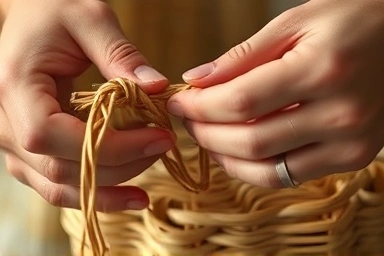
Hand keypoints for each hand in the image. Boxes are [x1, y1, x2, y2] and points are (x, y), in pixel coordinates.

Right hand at [0, 0, 173, 211]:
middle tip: (161, 150)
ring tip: (144, 195)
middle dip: (118, 168)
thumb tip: (156, 88)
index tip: (157, 138)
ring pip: (55, 186)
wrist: (31, 17)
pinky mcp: (30, 150)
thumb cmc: (54, 11)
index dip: (109, 147)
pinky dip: (91, 192)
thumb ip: (121, 55)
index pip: (52, 135)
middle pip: (59, 168)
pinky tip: (123, 194)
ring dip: (105, 192)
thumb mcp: (90, 19)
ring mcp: (14, 142)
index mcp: (15, 88)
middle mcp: (5, 122)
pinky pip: (56, 183)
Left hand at [167, 0, 383, 187]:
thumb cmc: (351, 20)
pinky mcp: (351, 158)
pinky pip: (288, 177)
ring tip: (207, 137)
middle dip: (206, 133)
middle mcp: (341, 114)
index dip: (199, 106)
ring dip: (225, 157)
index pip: (240, 101)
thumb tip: (196, 81)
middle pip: (250, 141)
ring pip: (266, 170)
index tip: (178, 102)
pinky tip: (237, 151)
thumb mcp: (295, 23)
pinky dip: (253, 168)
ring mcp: (350, 143)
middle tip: (188, 119)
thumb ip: (242, 57)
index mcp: (323, 69)